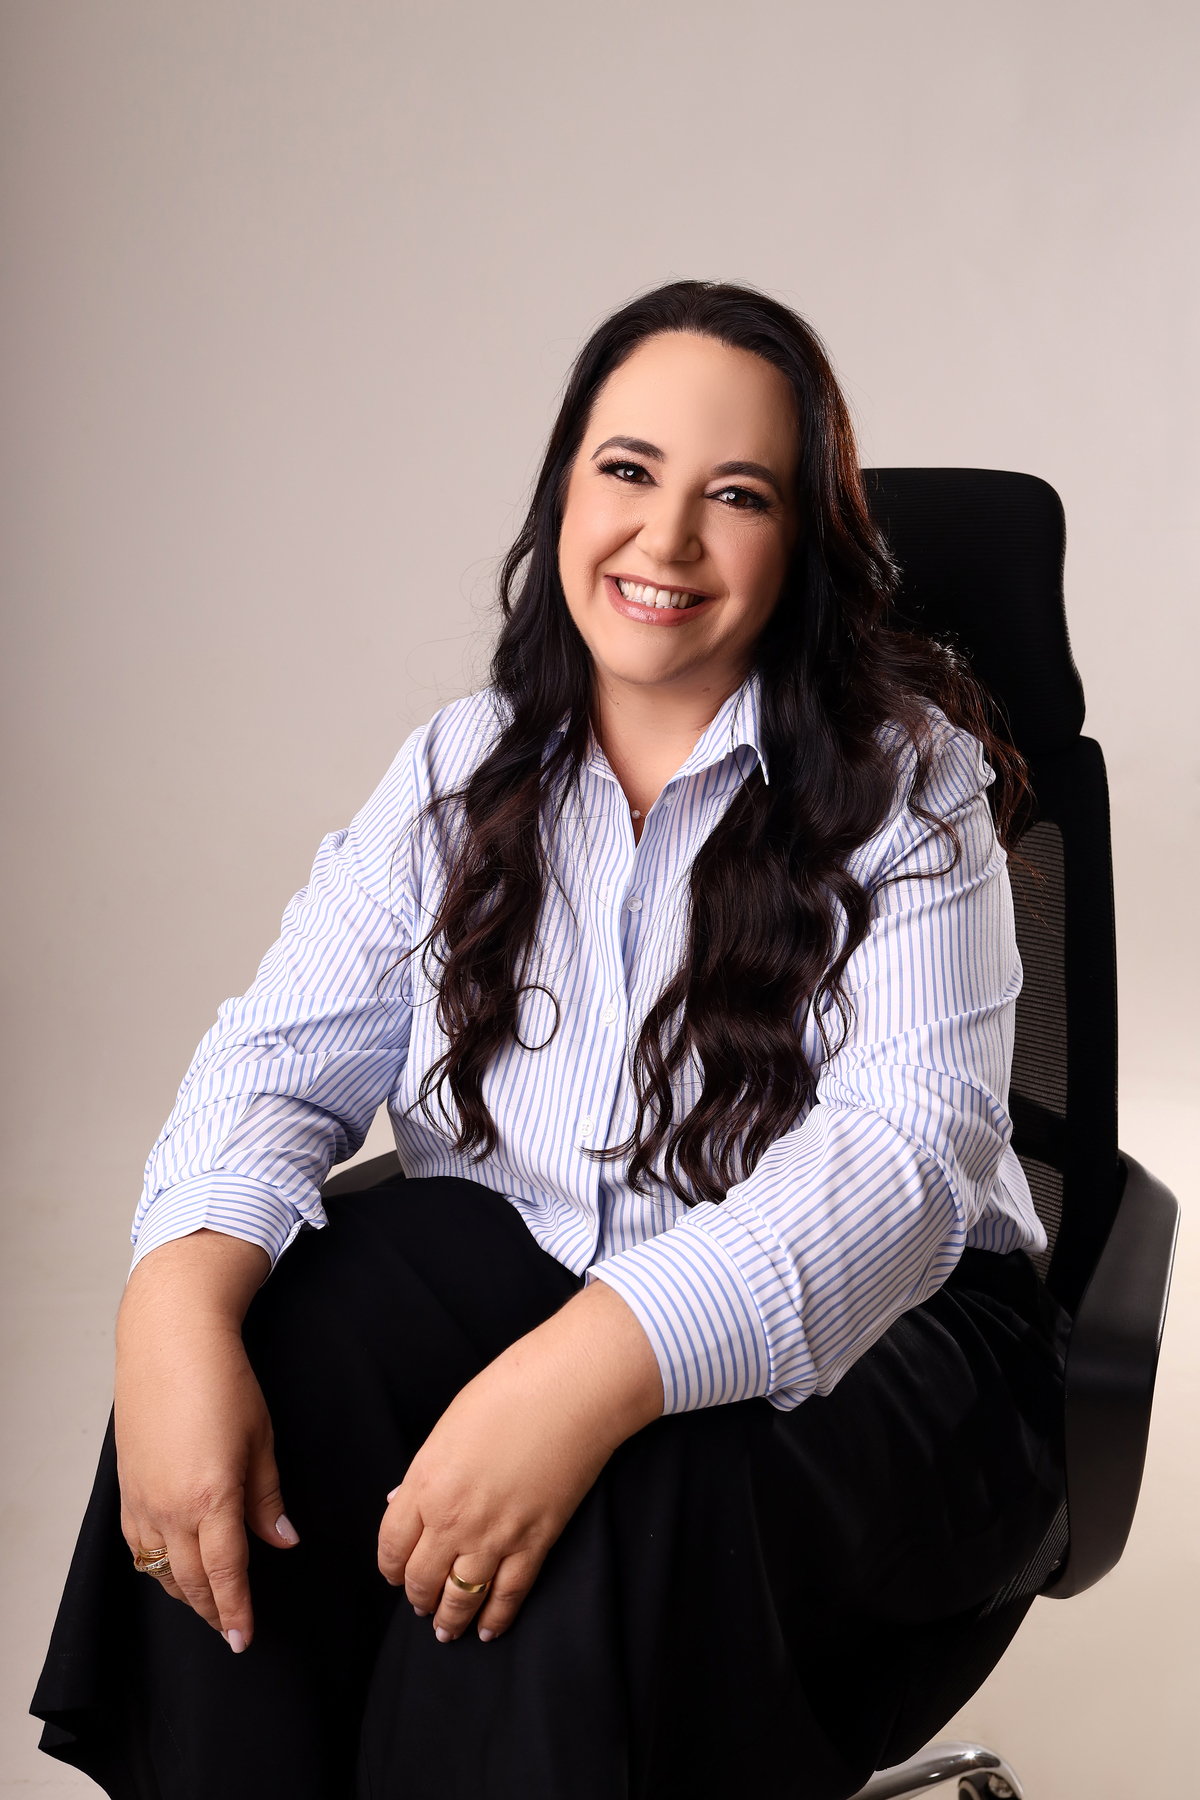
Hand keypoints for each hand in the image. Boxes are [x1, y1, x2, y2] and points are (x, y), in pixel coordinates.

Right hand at [114, 1229, 296, 1651]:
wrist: (170, 1340)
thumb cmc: (223, 1380)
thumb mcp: (261, 1438)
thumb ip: (267, 1497)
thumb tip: (283, 1540)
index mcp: (211, 1497)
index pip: (226, 1574)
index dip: (237, 1611)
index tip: (245, 1639)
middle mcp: (170, 1507)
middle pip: (190, 1581)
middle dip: (212, 1611)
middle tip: (231, 1631)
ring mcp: (142, 1499)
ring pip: (159, 1569)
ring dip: (184, 1592)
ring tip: (208, 1604)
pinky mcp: (125, 1487)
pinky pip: (137, 1544)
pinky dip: (156, 1565)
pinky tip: (171, 1565)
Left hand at [378, 1278, 661, 1641]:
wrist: (570, 1390)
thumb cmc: (509, 1392)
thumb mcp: (449, 1425)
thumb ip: (423, 1471)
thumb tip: (399, 1501)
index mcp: (426, 1483)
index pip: (392, 1544)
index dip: (390, 1566)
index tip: (393, 1574)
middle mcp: (454, 1518)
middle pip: (422, 1577)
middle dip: (417, 1596)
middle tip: (419, 1603)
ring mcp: (496, 1536)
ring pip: (461, 1597)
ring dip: (449, 1619)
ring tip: (445, 1630)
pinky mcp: (536, 1543)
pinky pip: (509, 1595)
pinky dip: (496, 1617)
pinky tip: (488, 1630)